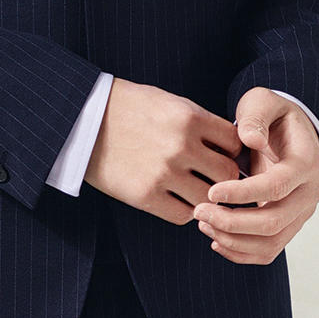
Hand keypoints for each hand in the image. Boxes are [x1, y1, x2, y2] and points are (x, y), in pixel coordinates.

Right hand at [84, 78, 245, 223]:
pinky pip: (182, 215)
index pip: (235, 143)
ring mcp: (163, 173)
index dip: (232, 151)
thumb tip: (230, 146)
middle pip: (228, 174)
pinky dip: (184, 210)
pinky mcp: (145, 195)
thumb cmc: (128, 108)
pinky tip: (175, 199)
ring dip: (205, 197)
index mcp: (190, 118)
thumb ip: (201, 123)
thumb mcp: (169, 102)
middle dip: (225, 178)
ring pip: (208, 198)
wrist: (83, 120)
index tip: (220, 155)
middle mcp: (181, 146)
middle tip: (213, 178)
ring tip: (193, 190)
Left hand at [194, 87, 318, 264]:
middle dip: (232, 222)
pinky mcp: (289, 226)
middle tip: (199, 212)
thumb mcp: (262, 102)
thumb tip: (251, 140)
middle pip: (274, 222)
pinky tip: (215, 240)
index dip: (242, 193)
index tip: (211, 191)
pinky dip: (241, 252)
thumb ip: (255, 117)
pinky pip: (268, 251)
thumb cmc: (271, 116)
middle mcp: (310, 192)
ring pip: (271, 243)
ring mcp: (301, 213)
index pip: (277, 186)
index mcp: (307, 162)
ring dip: (234, 240)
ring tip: (203, 224)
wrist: (285, 133)